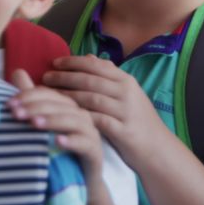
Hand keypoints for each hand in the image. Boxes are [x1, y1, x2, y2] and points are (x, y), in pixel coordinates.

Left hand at [7, 69, 102, 178]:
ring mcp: (90, 133)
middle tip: (16, 114)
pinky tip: (56, 142)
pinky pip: (84, 143)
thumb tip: (17, 71)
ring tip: (34, 124)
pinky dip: (71, 141)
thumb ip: (31, 100)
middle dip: (36, 107)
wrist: (76, 182)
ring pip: (73, 120)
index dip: (28, 96)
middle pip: (60, 105)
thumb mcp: (40, 124)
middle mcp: (81, 116)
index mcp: (67, 106)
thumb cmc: (55, 151)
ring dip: (52, 120)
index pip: (48, 94)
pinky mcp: (95, 152)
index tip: (8, 105)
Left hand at [42, 54, 166, 164]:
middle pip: (90, 80)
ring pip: (91, 98)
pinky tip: (63, 118)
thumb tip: (88, 56)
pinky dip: (79, 117)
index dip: (73, 62)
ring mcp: (125, 111)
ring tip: (49, 96)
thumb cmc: (136, 120)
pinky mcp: (122, 130)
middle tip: (45, 77)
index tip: (54, 63)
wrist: (158, 149)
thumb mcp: (127, 94)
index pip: (96, 65)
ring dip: (68, 96)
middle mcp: (126, 92)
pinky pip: (97, 120)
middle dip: (65, 77)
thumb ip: (108, 75)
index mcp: (126, 80)